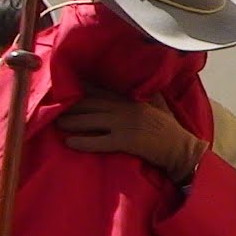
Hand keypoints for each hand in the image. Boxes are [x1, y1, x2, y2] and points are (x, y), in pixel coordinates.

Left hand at [56, 93, 207, 183]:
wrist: (181, 150)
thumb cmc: (169, 128)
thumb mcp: (158, 104)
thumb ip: (144, 94)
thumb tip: (135, 85)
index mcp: (132, 98)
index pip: (102, 90)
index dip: (82, 89)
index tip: (65, 89)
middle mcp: (126, 108)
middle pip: (91, 104)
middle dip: (71, 106)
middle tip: (53, 108)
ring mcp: (126, 124)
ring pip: (91, 120)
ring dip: (72, 122)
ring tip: (58, 124)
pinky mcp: (127, 141)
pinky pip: (99, 141)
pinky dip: (84, 142)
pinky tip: (71, 142)